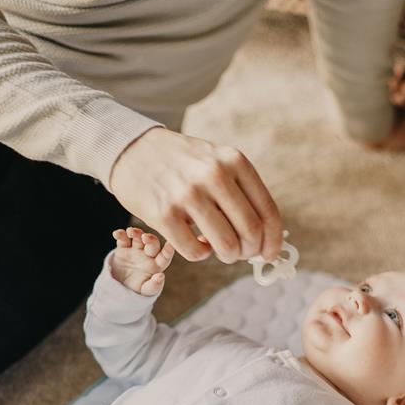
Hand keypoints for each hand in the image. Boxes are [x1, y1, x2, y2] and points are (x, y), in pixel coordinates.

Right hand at [109, 128, 282, 263]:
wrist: (131, 149)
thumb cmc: (181, 163)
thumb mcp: (217, 161)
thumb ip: (241, 192)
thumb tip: (264, 238)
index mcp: (234, 161)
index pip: (267, 211)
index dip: (272, 240)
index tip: (269, 254)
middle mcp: (214, 175)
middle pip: (250, 232)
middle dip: (250, 251)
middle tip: (240, 253)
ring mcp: (188, 194)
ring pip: (226, 246)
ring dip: (227, 256)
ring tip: (219, 249)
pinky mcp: (164, 213)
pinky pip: (196, 252)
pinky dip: (200, 254)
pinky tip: (195, 240)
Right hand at [110, 227, 174, 295]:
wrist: (119, 288)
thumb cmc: (137, 289)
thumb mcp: (146, 290)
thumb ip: (154, 285)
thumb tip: (161, 276)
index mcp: (157, 264)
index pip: (165, 256)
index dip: (168, 250)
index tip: (170, 244)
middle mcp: (148, 254)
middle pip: (152, 243)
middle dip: (149, 239)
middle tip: (145, 237)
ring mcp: (136, 249)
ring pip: (138, 237)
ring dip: (136, 233)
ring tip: (130, 232)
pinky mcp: (123, 248)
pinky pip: (123, 239)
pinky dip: (120, 234)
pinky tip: (117, 234)